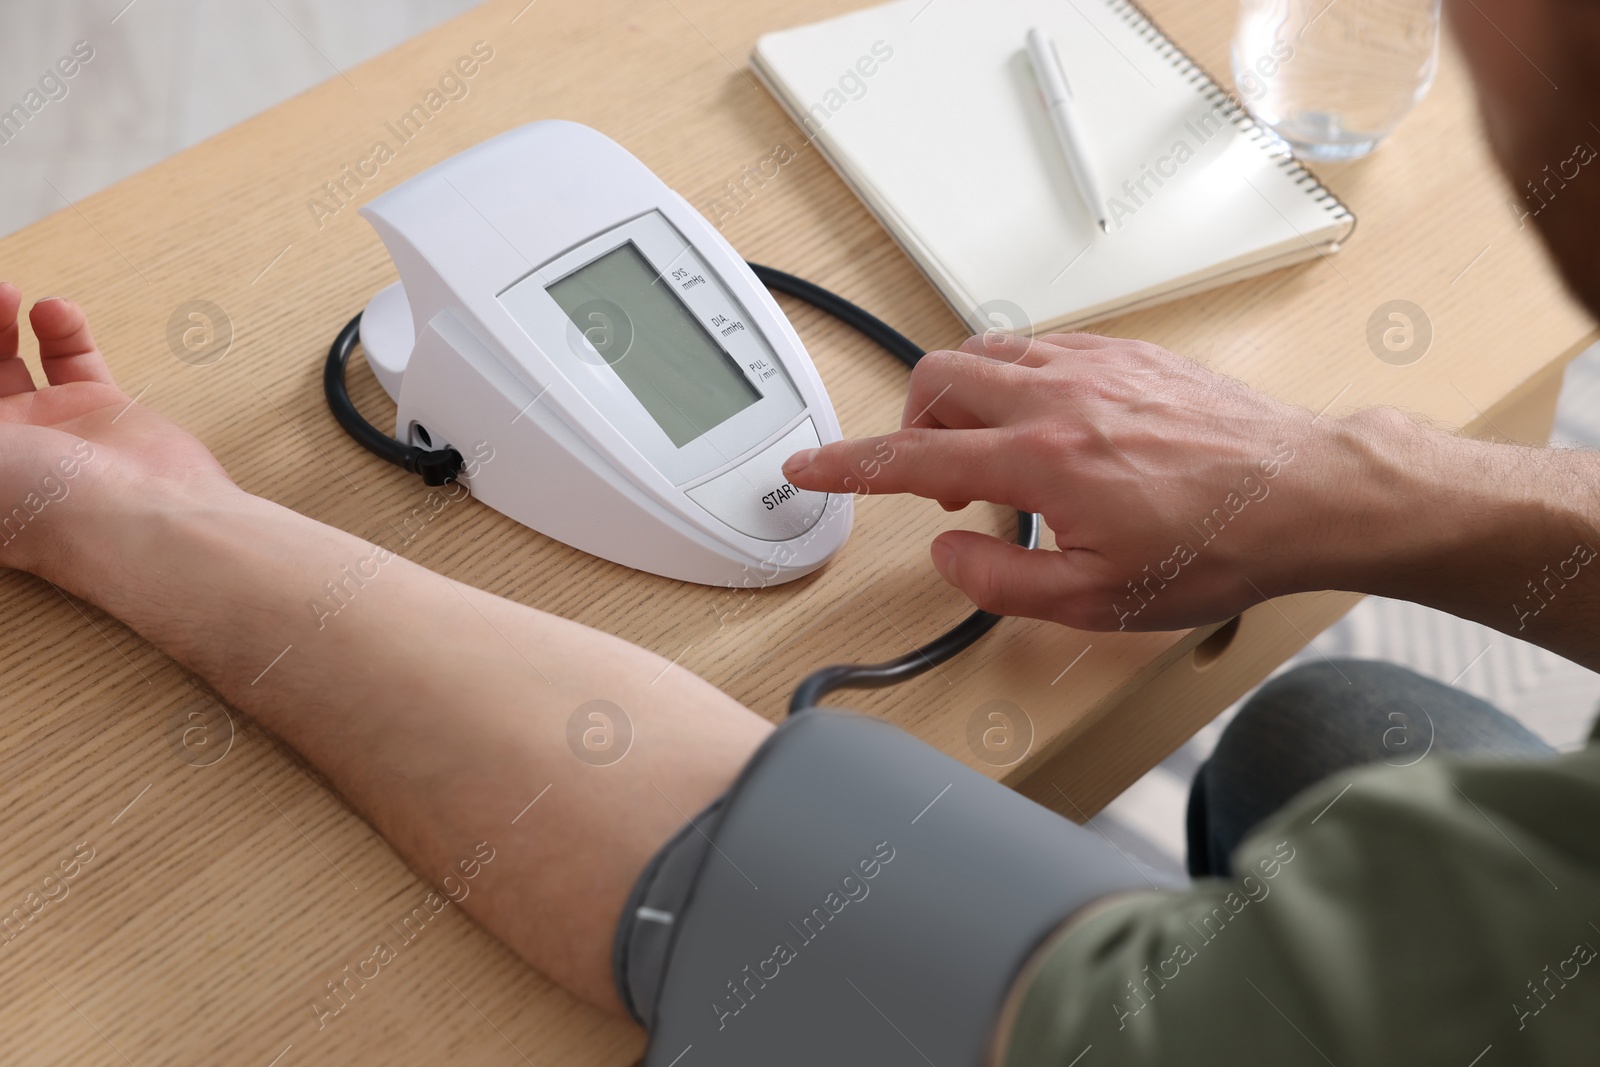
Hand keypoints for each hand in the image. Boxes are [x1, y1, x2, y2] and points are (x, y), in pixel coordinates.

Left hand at [0, 283, 238, 580]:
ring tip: (14, 298)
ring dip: (2, 319)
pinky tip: (56, 310)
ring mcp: (50, 426)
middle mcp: (5, 446)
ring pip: (9, 355)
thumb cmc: (50, 508)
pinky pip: (70, 354)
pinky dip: (60, 326)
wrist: (147, 521)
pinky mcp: (100, 408)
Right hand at [783, 332, 1383, 631]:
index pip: (911, 456)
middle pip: (938, 380)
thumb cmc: (1216, 546)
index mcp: (1040, 459)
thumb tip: (948, 551)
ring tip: (987, 449)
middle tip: (935, 477)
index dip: (846, 465)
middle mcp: (1058, 396)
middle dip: (911, 424)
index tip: (807, 466)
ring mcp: (1095, 364)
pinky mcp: (1130, 353)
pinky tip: (1045, 419)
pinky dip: (1016, 377)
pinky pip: (1042, 345)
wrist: (1304, 493)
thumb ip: (1000, 580)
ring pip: (987, 352)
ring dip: (962, 396)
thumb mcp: (1096, 601)